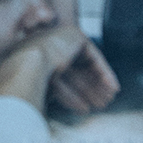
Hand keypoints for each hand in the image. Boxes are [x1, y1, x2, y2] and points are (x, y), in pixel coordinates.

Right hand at [0, 24, 118, 115]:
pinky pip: (93, 57)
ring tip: (108, 99)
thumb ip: (60, 92)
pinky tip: (112, 87)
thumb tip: (76, 106)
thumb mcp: (47, 88)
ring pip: (86, 65)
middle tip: (102, 103)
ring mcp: (61, 37)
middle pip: (76, 70)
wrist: (30, 65)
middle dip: (91, 89)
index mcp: (36, 55)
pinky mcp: (75, 35)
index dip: (78, 92)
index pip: (63, 75)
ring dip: (98, 84)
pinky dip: (104, 72)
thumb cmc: (31, 81)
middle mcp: (48, 43)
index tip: (88, 106)